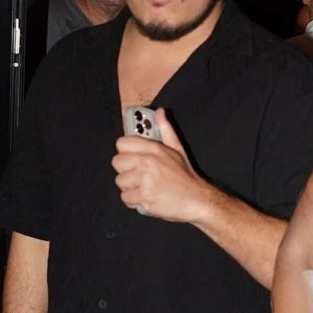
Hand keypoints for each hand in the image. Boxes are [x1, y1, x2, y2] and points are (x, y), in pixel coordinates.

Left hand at [112, 108, 215, 222]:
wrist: (196, 198)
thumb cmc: (185, 175)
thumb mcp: (178, 148)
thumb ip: (165, 129)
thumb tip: (160, 112)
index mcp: (155, 149)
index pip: (122, 143)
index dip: (125, 151)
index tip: (131, 157)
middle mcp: (148, 162)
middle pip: (117, 162)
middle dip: (125, 169)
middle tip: (138, 174)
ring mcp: (145, 180)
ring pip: (120, 181)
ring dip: (129, 186)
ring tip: (143, 187)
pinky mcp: (144, 197)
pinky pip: (125, 197)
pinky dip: (133, 200)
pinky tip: (144, 197)